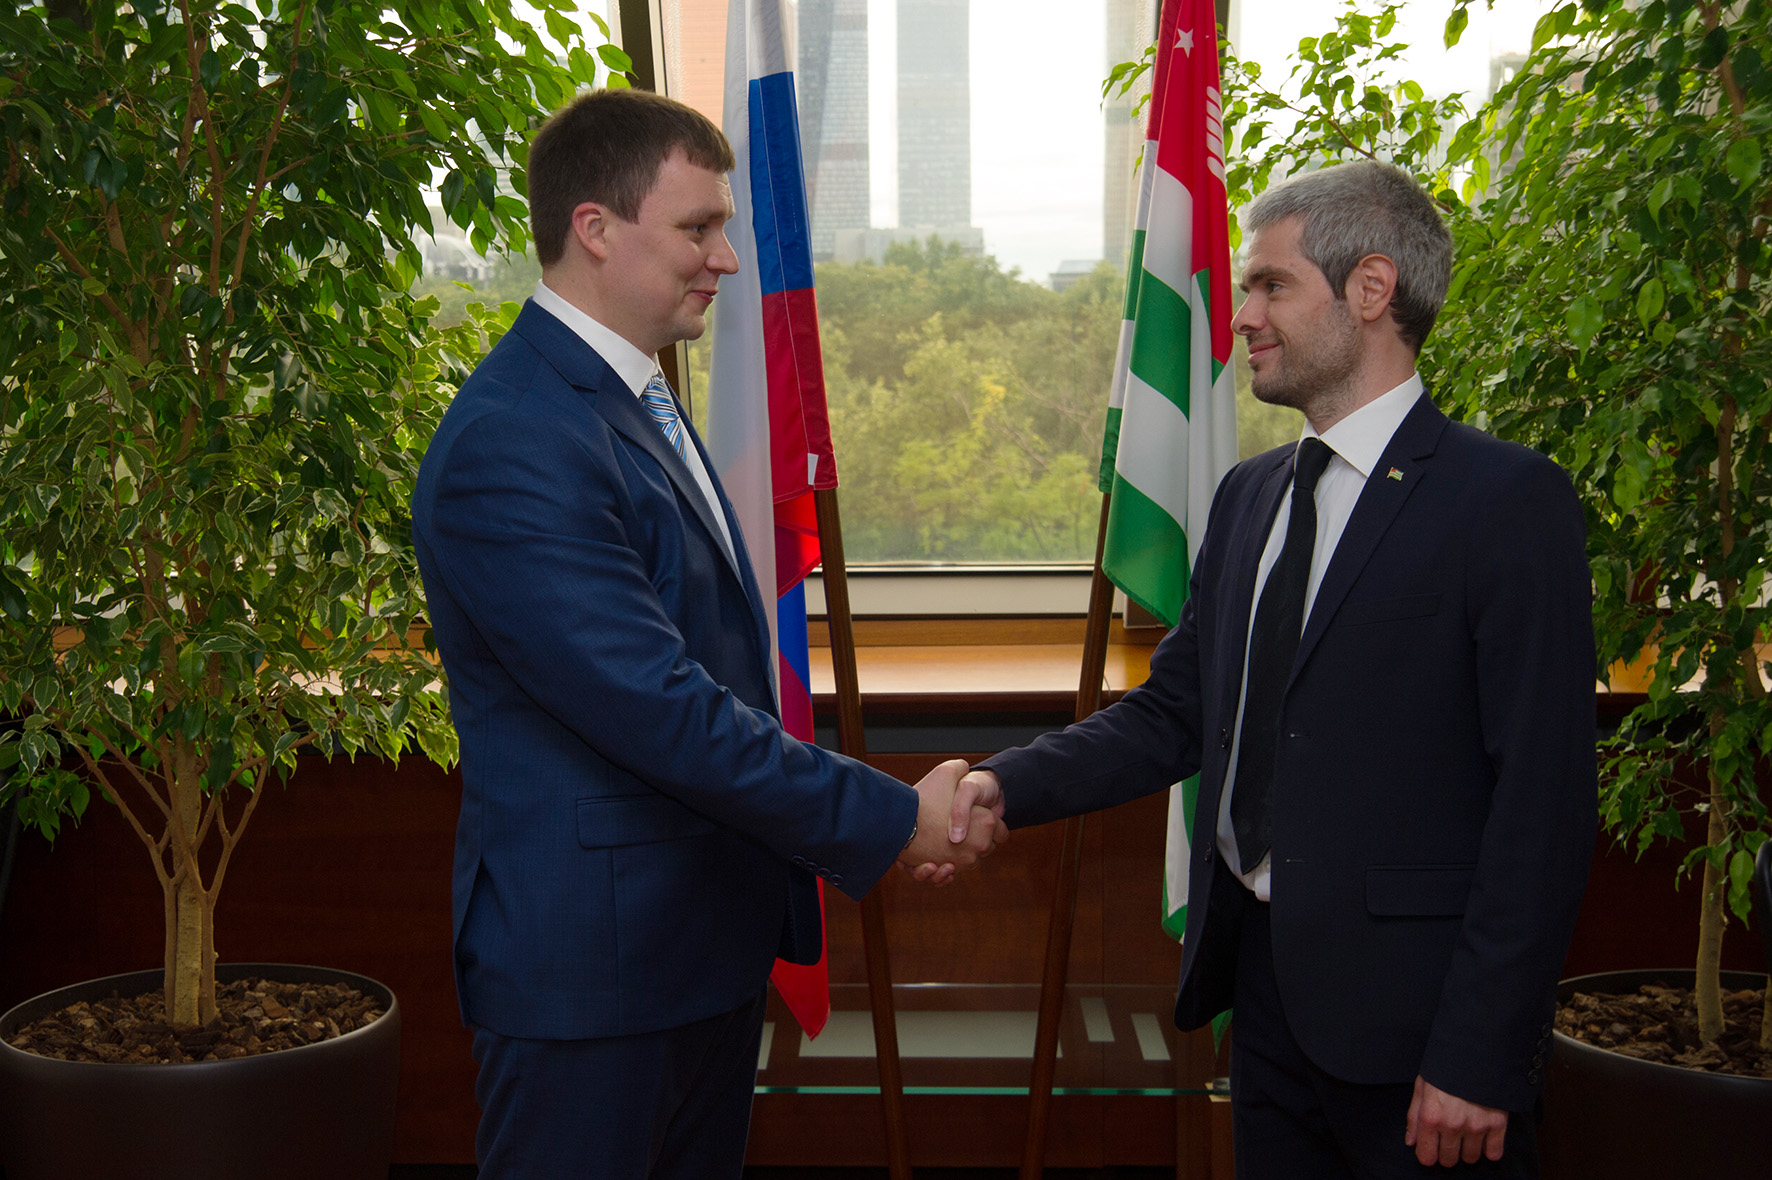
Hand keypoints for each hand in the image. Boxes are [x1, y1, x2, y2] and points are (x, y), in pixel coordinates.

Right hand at [897, 759, 1002, 884]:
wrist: (898, 823)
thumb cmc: (924, 798)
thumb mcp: (946, 772)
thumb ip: (960, 768)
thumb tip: (964, 768)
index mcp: (986, 823)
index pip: (1002, 831)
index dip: (990, 822)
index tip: (978, 817)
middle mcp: (979, 847)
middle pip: (985, 847)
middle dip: (976, 838)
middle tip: (961, 825)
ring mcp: (962, 863)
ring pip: (968, 860)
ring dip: (960, 852)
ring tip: (947, 839)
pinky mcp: (944, 872)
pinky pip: (951, 874)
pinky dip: (946, 868)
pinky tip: (940, 855)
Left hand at [1405, 1076, 1507, 1166]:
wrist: (1476, 1051)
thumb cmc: (1445, 1066)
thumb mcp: (1422, 1086)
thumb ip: (1414, 1116)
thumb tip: (1411, 1141)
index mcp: (1430, 1116)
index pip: (1427, 1156)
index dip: (1427, 1154)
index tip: (1430, 1149)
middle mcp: (1452, 1125)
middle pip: (1449, 1160)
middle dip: (1446, 1153)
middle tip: (1448, 1139)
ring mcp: (1476, 1126)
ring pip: (1470, 1158)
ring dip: (1467, 1150)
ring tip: (1466, 1134)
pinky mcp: (1497, 1124)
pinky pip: (1494, 1154)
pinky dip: (1489, 1149)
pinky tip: (1484, 1137)